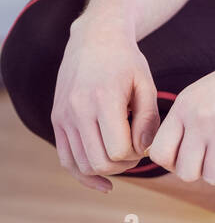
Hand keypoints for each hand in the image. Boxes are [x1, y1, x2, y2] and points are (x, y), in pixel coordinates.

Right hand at [52, 19, 160, 191]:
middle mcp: (78, 109)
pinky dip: (84, 175)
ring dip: (107, 169)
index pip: (119, 150)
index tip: (145, 142)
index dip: (137, 154)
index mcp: (104, 98)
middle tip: (136, 151)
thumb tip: (143, 151)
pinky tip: (104, 184)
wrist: (94, 39)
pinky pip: (67, 160)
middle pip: (100, 162)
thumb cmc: (127, 62)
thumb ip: (149, 120)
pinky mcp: (57, 120)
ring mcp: (64, 116)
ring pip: (83, 165)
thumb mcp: (146, 85)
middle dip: (124, 165)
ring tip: (123, 154)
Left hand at [146, 43, 214, 184]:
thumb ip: (184, 121)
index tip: (193, 154)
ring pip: (213, 177)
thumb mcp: (204, 93)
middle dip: (203, 170)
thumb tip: (164, 159)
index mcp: (184, 105)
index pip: (158, 153)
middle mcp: (199, 117)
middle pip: (185, 172)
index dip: (174, 162)